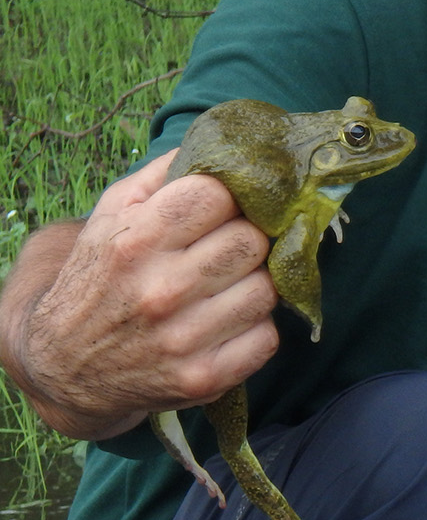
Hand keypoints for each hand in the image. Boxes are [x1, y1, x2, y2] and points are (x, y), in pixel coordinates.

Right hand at [0, 151, 279, 439]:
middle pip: (253, 240)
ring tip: (227, 286)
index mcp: (136, 241)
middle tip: (230, 247)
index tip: (224, 208)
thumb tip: (222, 140)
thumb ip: (165, 173)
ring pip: (268, 288)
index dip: (231, 197)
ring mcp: (183, 338)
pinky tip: (228, 322)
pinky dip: (256, 328)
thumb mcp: (113, 215)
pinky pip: (267, 337)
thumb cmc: (100, 276)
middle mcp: (159, 290)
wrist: (65, 364)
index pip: (220, 195)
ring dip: (255, 283)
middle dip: (248, 238)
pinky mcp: (204, 378)